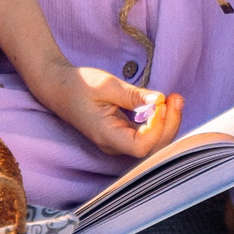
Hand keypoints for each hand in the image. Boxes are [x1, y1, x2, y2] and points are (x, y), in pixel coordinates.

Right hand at [43, 63, 181, 159]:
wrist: (57, 87)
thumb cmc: (78, 85)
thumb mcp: (107, 85)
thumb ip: (134, 95)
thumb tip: (161, 100)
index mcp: (106, 136)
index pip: (140, 147)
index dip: (156, 128)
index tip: (161, 103)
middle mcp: (113, 145)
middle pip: (151, 149)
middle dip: (169, 124)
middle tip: (176, 97)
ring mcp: (118, 142)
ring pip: (151, 144)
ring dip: (167, 123)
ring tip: (174, 99)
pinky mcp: (122, 135)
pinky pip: (146, 135)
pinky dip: (159, 121)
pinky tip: (165, 105)